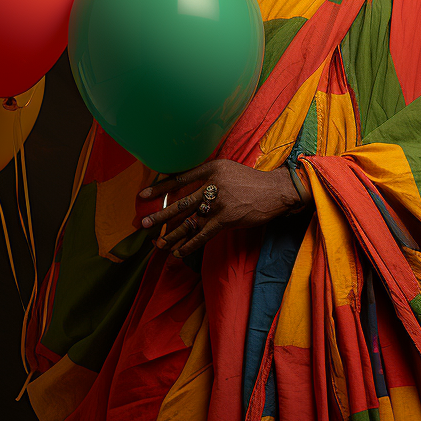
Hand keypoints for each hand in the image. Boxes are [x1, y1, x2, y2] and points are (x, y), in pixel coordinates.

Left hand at [139, 159, 309, 258]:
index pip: (180, 178)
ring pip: (190, 221)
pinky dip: (190, 244)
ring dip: (172, 234)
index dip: (160, 188)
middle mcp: (213, 184)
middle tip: (144, 223)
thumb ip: (210, 177)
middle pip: (181, 202)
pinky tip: (179, 252)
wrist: (277, 190)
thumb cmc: (252, 182)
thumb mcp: (229, 170)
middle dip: (161, 215)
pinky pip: (204, 234)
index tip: (143, 194)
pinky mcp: (227, 219)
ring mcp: (220, 202)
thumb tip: (189, 191)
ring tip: (158, 244)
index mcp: (212, 168)